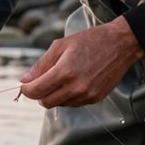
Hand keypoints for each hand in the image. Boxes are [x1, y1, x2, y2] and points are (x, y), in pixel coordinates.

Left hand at [19, 17, 143, 107]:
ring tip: (62, 77)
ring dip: (54, 95)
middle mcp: (76, 87)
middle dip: (39, 94)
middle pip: (45, 102)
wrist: (120, 44)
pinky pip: (73, 104)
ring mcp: (87, 95)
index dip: (27, 89)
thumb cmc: (90, 41)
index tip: (26, 84)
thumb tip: (24, 80)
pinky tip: (74, 82)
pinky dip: (68, 96)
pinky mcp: (95, 98)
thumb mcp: (61, 46)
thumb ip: (41, 65)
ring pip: (59, 104)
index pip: (36, 91)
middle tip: (41, 82)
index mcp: (65, 72)